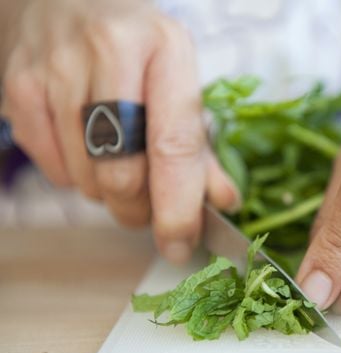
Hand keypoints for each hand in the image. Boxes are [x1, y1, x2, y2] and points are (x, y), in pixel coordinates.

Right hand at [1, 0, 239, 261]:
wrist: (71, 2)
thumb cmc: (139, 48)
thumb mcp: (180, 82)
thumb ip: (200, 148)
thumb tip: (223, 203)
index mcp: (165, 50)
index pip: (173, 146)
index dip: (178, 207)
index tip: (181, 244)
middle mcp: (110, 53)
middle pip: (123, 174)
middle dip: (139, 209)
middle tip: (149, 205)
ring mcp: (57, 68)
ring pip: (86, 180)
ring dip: (109, 193)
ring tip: (119, 161)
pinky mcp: (20, 86)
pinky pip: (52, 170)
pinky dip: (76, 176)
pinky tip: (86, 146)